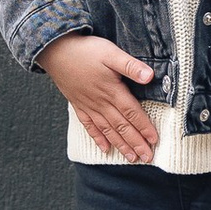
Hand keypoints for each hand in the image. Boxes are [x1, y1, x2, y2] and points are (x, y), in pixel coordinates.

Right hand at [42, 32, 160, 160]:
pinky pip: (89, 126)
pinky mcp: (79, 105)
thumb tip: (150, 76)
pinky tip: (105, 148)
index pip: (132, 113)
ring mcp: (89, 106)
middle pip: (122, 127)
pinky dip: (98, 138)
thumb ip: (130, 66)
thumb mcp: (111, 53)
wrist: (56, 51)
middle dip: (136, 143)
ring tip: (131, 158)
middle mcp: (101, 103)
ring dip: (120, 145)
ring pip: (108, 130)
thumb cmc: (85, 51)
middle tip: (147, 158)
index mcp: (112, 91)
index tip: (154, 141)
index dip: (144, 127)